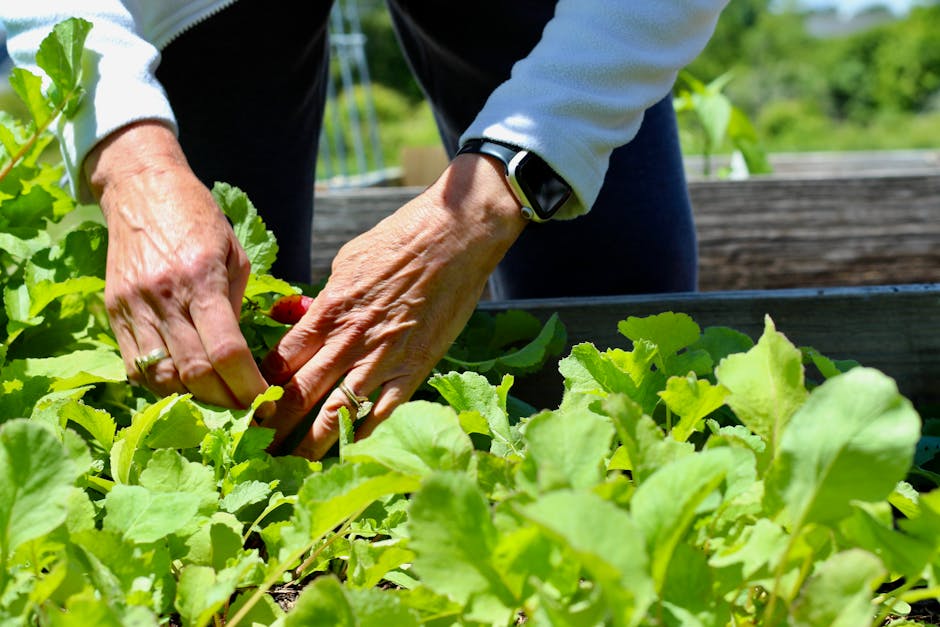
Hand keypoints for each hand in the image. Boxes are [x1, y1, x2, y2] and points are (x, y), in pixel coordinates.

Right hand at [86, 121, 269, 409]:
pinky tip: (183, 385)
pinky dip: (161, 384)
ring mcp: (133, 306)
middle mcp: (164, 296)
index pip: (226, 351)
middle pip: (193, 371)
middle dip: (224, 401)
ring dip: (192, 398)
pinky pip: (135, 365)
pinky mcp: (113, 312)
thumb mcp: (234, 255)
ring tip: (217, 402)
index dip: (247, 386)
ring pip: (160, 376)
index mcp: (201, 278)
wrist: (141, 189)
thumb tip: (241, 358)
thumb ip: (235, 306)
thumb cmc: (199, 219)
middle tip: (246, 412)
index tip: (264, 404)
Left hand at [262, 153, 527, 457]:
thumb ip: (323, 299)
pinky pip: (384, 411)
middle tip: (250, 450)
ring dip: (309, 443)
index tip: (242, 410)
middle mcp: (349, 339)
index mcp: (328, 309)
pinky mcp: (416, 367)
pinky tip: (347, 454)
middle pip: (298, 393)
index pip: (280, 360)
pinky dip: (364, 435)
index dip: (257, 389)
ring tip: (289, 465)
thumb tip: (297, 318)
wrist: (454, 235)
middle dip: (271, 426)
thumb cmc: (401, 239)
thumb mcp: (347, 261)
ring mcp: (383, 358)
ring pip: (336, 412)